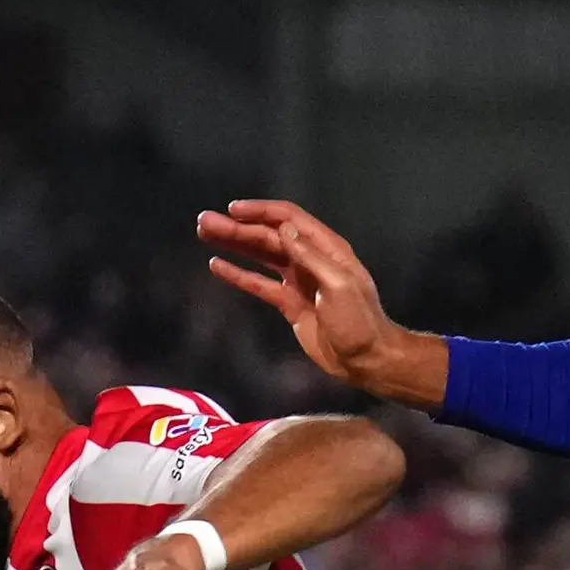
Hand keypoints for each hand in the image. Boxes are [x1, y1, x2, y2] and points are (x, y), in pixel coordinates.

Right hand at [198, 201, 447, 405]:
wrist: (365, 359)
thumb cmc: (359, 321)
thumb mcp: (338, 285)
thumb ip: (310, 256)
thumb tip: (283, 229)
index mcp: (326, 248)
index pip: (288, 219)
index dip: (261, 212)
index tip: (233, 210)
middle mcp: (309, 259)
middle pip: (268, 236)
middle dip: (237, 227)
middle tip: (204, 221)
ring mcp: (297, 280)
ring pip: (260, 256)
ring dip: (234, 245)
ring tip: (205, 234)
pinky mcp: (289, 303)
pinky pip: (260, 284)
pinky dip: (239, 275)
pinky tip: (217, 266)